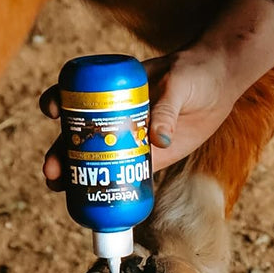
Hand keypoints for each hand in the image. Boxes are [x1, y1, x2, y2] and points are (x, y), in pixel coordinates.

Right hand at [38, 43, 234, 185]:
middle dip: (61, 153)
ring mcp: (131, 137)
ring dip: (77, 175)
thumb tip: (158, 141)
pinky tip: (97, 201)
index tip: (53, 112)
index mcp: (114, 89)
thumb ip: (166, 109)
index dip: (59, 102)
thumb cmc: (195, 71)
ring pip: (96, 158)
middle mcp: (116, 114)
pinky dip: (110, 187)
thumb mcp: (178, 84)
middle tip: (52, 172)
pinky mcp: (151, 156)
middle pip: (80, 135)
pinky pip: (125, 174)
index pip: (78, 94)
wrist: (221, 83)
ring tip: (61, 190)